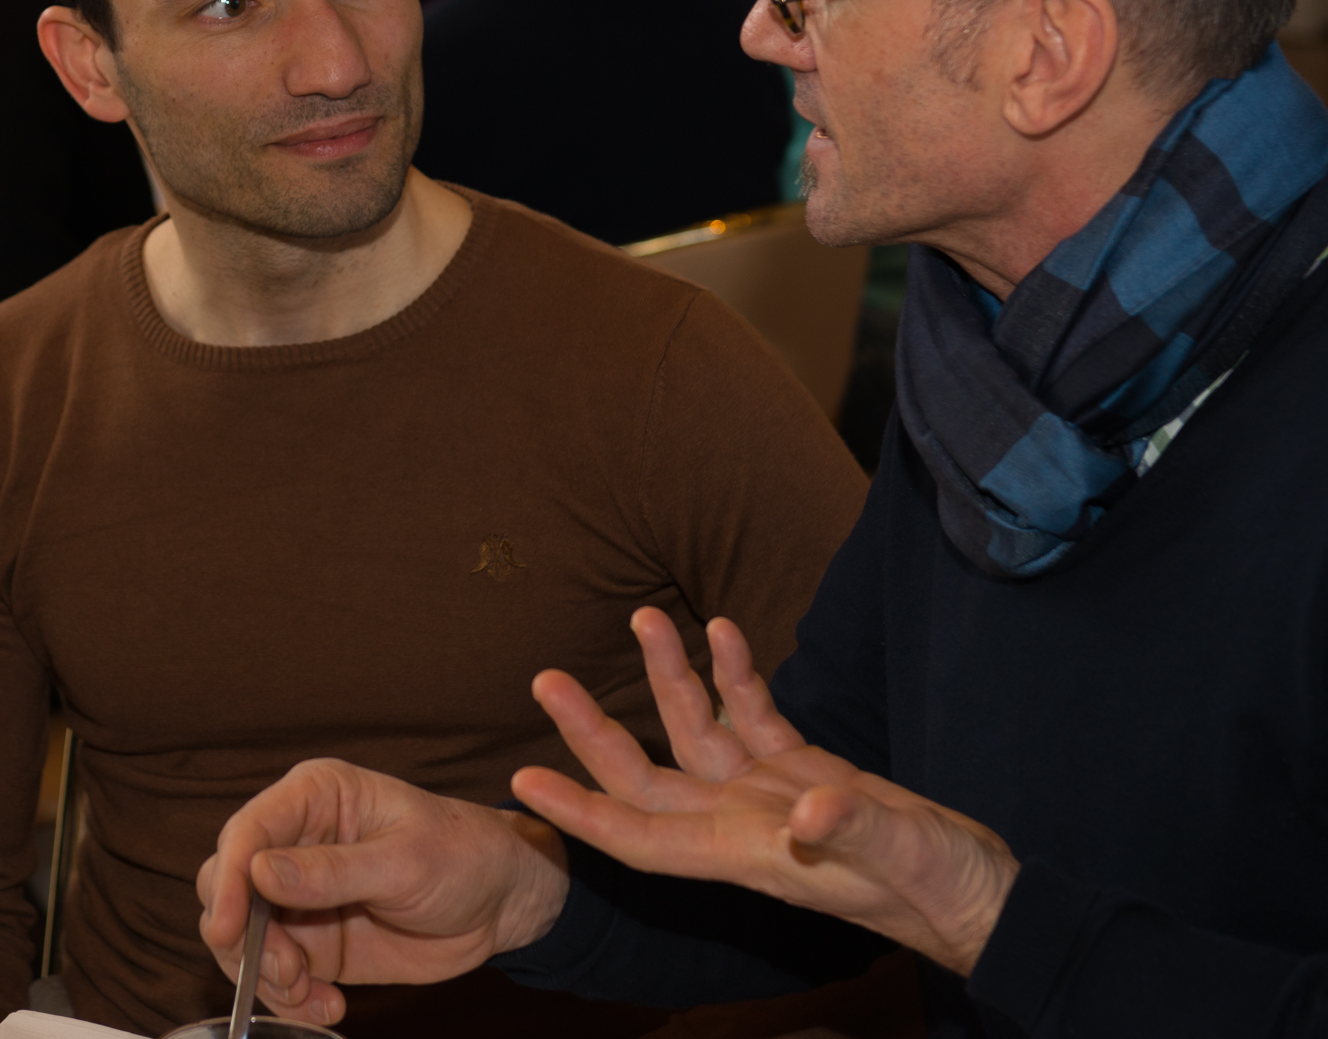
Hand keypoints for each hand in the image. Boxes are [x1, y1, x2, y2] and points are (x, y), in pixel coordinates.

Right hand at [194, 758, 571, 1028]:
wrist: (502, 902)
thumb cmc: (463, 854)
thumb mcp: (404, 861)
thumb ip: (331, 871)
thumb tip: (259, 874)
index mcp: (313, 797)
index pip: (248, 832)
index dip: (230, 881)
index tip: (230, 930)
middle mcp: (294, 842)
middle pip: (228, 884)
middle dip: (246, 937)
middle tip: (288, 971)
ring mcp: (299, 894)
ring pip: (243, 936)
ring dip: (266, 974)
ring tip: (311, 994)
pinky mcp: (313, 940)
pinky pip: (275, 972)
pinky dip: (289, 997)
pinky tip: (327, 1006)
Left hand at [512, 608, 1016, 975]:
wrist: (987, 894)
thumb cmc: (944, 889)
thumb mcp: (903, 856)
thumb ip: (851, 830)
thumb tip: (807, 811)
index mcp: (745, 855)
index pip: (639, 837)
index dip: (579, 812)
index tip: (522, 782)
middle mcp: (741, 825)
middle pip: (645, 777)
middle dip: (593, 731)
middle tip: (545, 678)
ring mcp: (769, 794)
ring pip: (694, 732)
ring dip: (668, 678)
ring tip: (645, 616)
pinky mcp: (805, 767)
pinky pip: (752, 715)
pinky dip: (733, 674)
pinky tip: (721, 628)